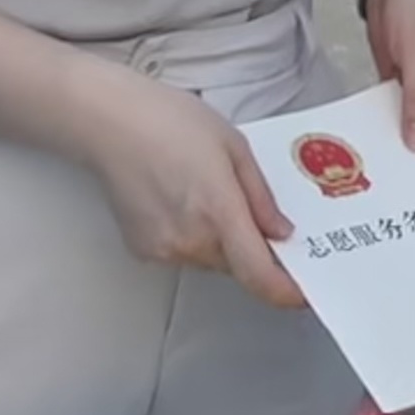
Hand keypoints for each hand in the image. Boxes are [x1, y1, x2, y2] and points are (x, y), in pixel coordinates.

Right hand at [71, 68, 302, 309]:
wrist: (108, 124)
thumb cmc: (171, 122)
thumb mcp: (234, 147)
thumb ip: (261, 197)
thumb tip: (282, 233)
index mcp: (219, 212)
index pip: (259, 275)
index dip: (287, 292)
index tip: (305, 293)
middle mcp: (190, 241)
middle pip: (238, 265)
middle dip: (256, 249)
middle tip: (257, 211)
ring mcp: (163, 250)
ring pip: (212, 260)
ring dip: (224, 240)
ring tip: (211, 191)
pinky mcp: (142, 251)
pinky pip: (185, 253)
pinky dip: (196, 236)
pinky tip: (185, 199)